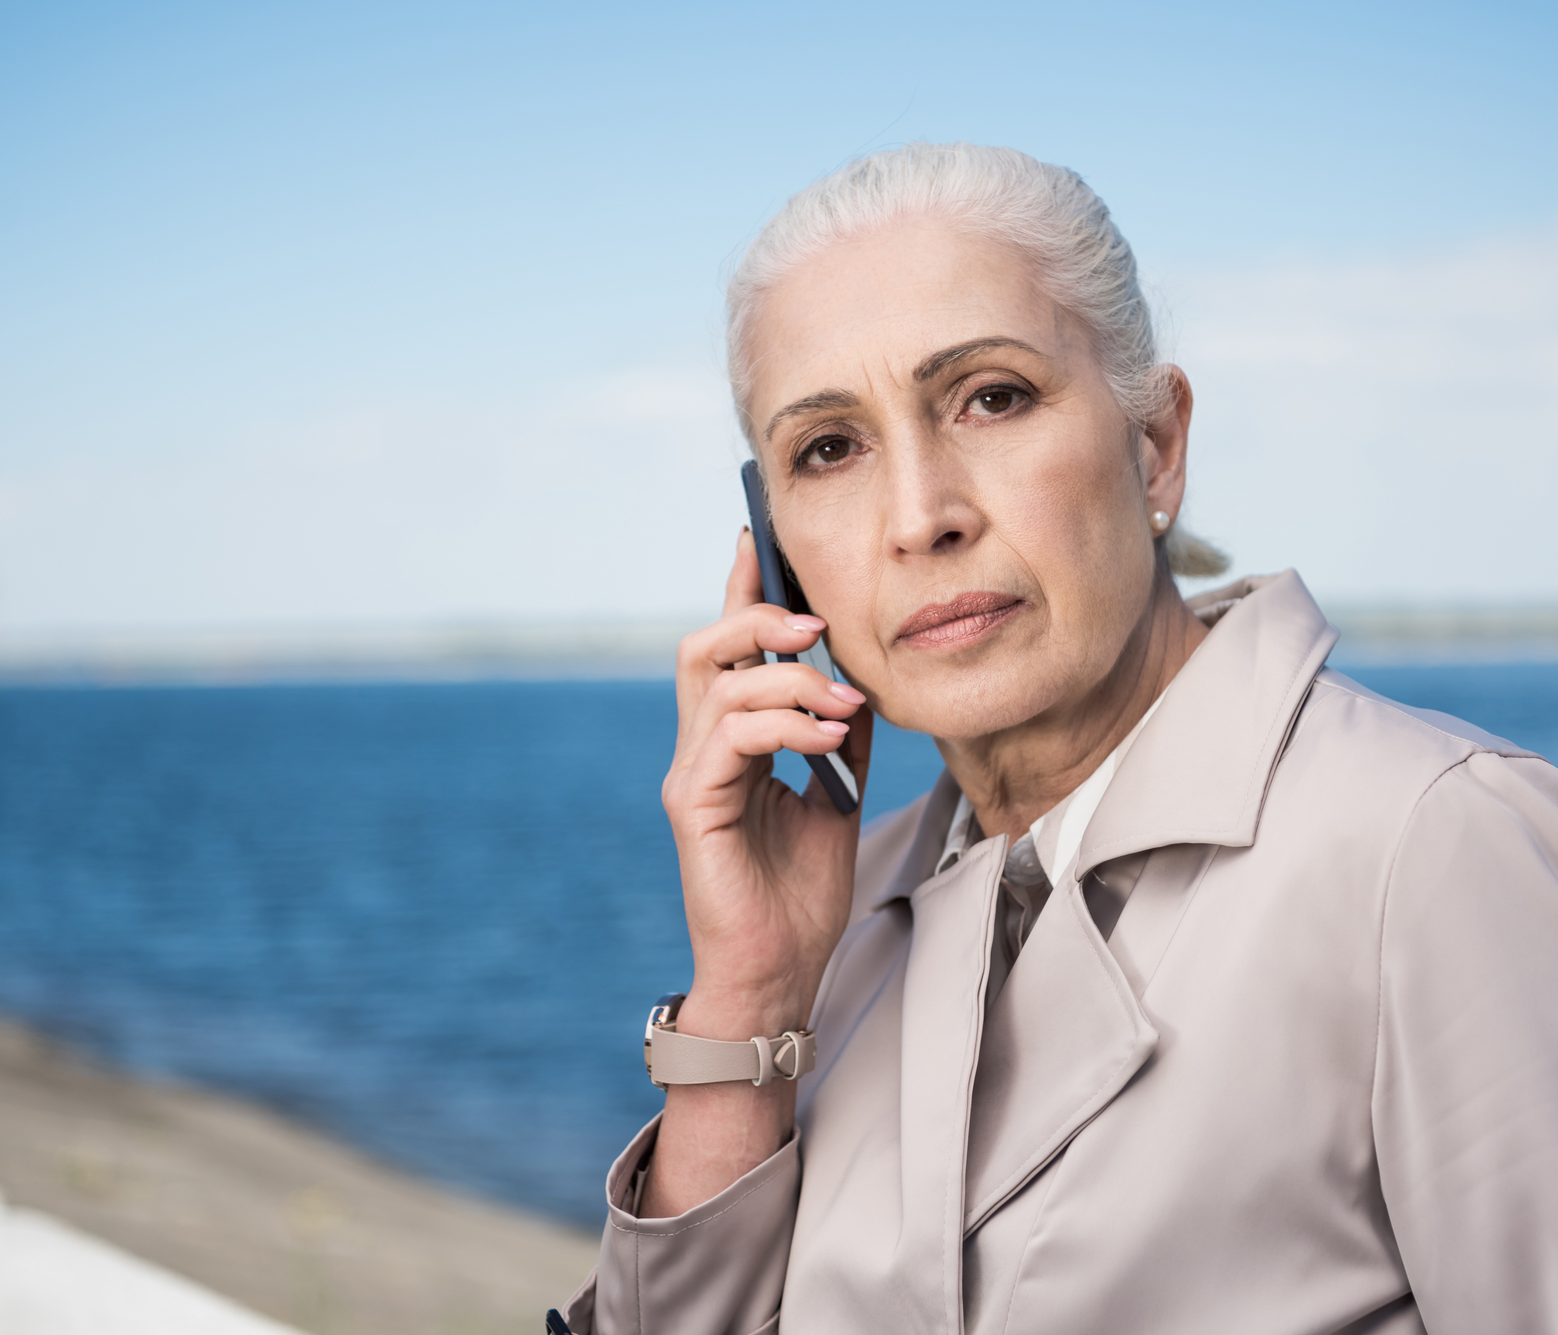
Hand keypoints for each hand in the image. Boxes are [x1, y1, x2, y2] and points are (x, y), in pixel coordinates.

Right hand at [661, 527, 871, 1041]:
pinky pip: (733, 734)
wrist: (780, 972)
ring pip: (722, 681)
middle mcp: (703, 748)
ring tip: (846, 703)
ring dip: (793, 679)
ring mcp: (693, 773)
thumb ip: (840, 736)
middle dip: (760, 615)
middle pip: (705, 646)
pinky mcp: (693, 803)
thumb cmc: (799, 895)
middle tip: (819, 624)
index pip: (728, 649)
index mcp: (734, 742)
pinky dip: (786, 722)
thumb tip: (863, 681)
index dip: (739, 589)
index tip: (757, 537)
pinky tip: (827, 738)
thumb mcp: (837, 796)